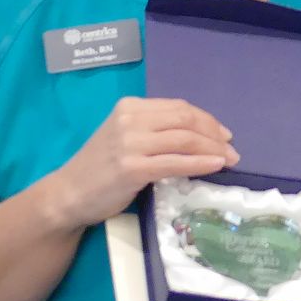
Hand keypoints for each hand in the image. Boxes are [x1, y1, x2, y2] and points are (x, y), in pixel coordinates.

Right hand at [45, 97, 236, 228]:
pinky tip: (215, 166)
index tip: (223, 134)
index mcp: (129, 107)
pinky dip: (200, 162)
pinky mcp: (133, 168)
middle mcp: (130, 119)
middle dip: (214, 133)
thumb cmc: (100, 169)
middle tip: (231, 148)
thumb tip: (196, 135)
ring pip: (184, 139)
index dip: (206, 119)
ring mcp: (130, 143)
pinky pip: (176, 162)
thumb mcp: (124, 137)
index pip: (178, 107)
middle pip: (185, 119)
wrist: (69, 193)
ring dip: (213, 149)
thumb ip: (153, 130)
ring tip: (229, 159)